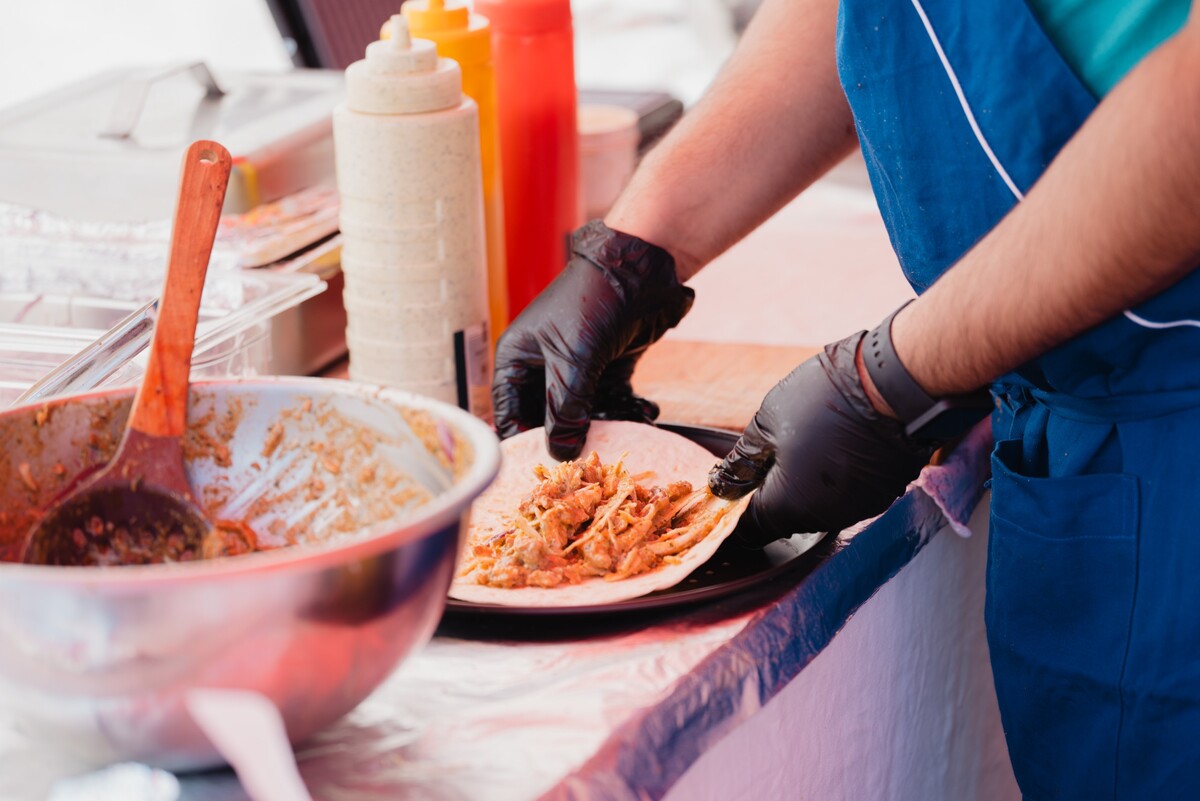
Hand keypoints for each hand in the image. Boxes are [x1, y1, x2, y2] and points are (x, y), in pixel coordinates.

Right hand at [492, 221, 694, 460]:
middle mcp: (542, 366)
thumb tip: (559, 453)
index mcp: (518, 358)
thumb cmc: (595, 303)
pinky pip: (611, 403)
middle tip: (590, 458)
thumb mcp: (573, 363)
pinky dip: (626, 411)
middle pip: (548, 419)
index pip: (509, 412)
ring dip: (605, 425)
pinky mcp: (607, 369)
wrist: (642, 270)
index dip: (522, 441)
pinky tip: (645, 411)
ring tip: (626, 426)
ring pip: (583, 415)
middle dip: (570, 438)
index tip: (541, 468)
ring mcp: (576, 369)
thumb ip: (564, 411)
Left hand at [708, 332, 938, 539]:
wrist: (897, 383)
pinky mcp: (883, 493)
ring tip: (806, 440)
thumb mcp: (767, 422)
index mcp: (787, 506)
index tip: (734, 484)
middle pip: (785, 517)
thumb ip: (742, 461)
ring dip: (805, 483)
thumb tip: (723, 484)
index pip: (749, 527)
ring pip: (818, 505)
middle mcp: (824, 518)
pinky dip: (836, 477)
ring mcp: (858, 508)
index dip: (736, 507)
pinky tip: (835, 443)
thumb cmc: (826, 399)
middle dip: (771, 490)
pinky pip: (848, 494)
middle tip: (769, 451)